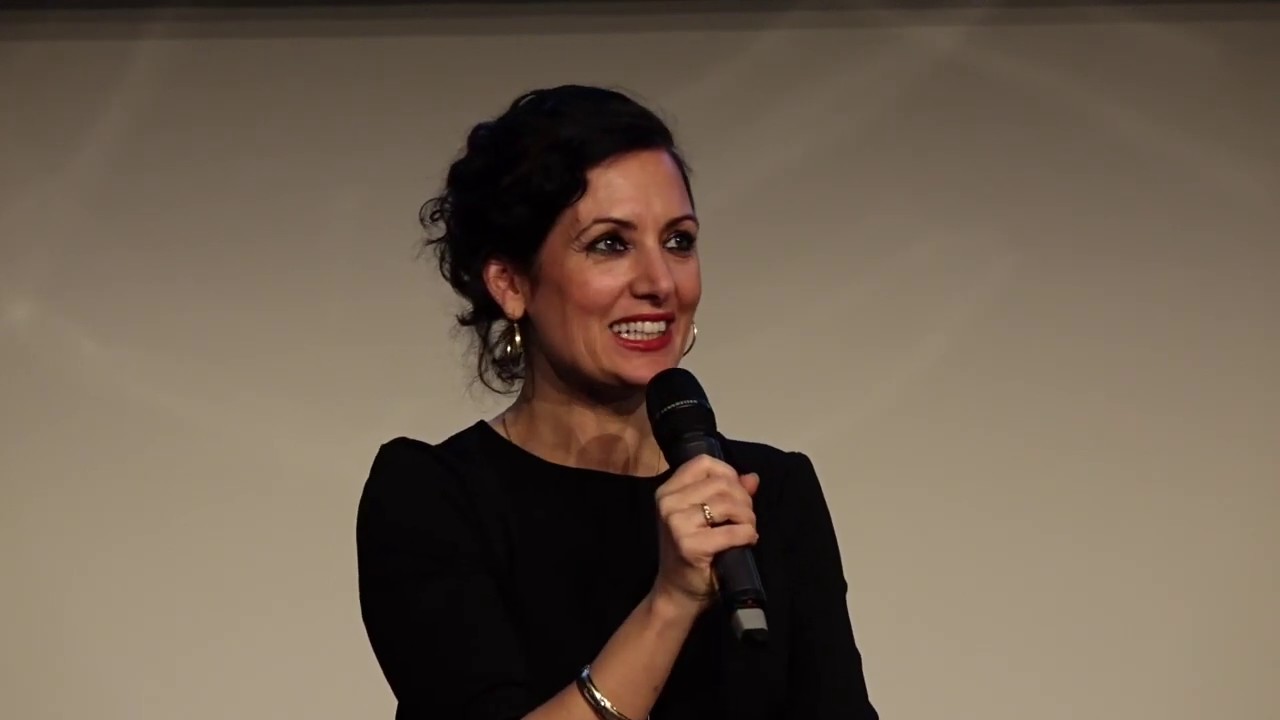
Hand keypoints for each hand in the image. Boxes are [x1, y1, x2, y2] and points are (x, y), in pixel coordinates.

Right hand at [651, 454, 759, 614]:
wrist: (677, 591)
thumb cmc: (691, 552)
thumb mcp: (704, 517)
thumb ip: (727, 494)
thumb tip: (752, 477)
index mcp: (667, 491)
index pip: (704, 463)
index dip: (728, 473)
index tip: (736, 494)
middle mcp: (668, 503)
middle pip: (721, 483)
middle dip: (743, 500)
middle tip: (746, 518)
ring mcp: (676, 524)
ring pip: (728, 504)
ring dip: (748, 518)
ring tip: (747, 530)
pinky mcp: (690, 545)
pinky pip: (733, 530)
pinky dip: (747, 534)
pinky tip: (747, 541)